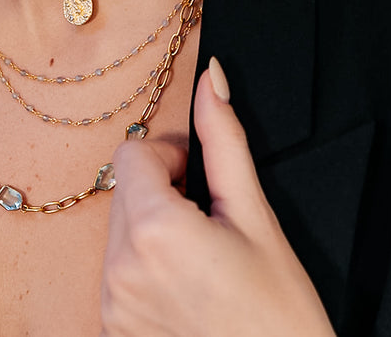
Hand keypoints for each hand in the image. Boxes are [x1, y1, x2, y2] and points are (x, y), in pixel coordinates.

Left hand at [99, 58, 335, 336]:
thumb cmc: (279, 314)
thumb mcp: (256, 218)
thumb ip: (224, 141)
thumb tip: (210, 78)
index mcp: (154, 231)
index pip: (131, 153)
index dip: (169, 156)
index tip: (199, 179)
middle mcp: (118, 269)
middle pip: (123, 188)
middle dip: (160, 190)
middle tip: (207, 218)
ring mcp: (111, 305)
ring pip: (118, 228)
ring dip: (151, 227)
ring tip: (200, 257)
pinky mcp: (111, 329)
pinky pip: (115, 271)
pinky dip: (142, 264)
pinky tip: (184, 285)